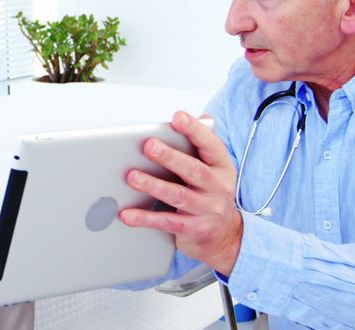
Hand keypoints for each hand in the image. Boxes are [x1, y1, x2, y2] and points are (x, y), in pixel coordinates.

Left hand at [119, 111, 243, 275]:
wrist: (227, 236)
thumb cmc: (212, 194)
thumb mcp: (214, 169)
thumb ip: (203, 144)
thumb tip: (203, 117)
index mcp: (222, 167)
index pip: (211, 145)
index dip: (195, 130)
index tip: (178, 117)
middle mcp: (218, 188)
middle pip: (193, 170)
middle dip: (170, 157)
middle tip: (149, 146)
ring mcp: (207, 210)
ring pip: (177, 196)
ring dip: (153, 185)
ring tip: (132, 177)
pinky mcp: (194, 230)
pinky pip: (167, 222)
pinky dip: (145, 218)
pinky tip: (127, 214)